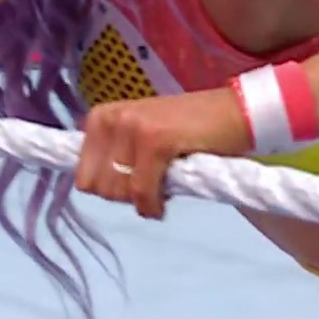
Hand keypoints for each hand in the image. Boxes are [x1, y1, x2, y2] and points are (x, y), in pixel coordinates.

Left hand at [73, 89, 251, 219]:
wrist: (235, 113)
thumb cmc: (190, 128)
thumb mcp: (141, 136)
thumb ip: (115, 156)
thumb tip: (99, 191)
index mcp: (102, 118)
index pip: (83, 177)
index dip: (111, 189)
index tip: (134, 184)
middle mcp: (112, 118)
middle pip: (99, 189)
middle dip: (126, 196)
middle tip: (153, 185)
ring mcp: (132, 128)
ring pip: (119, 193)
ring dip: (142, 199)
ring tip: (163, 183)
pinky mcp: (155, 140)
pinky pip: (142, 193)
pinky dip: (154, 205)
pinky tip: (167, 200)